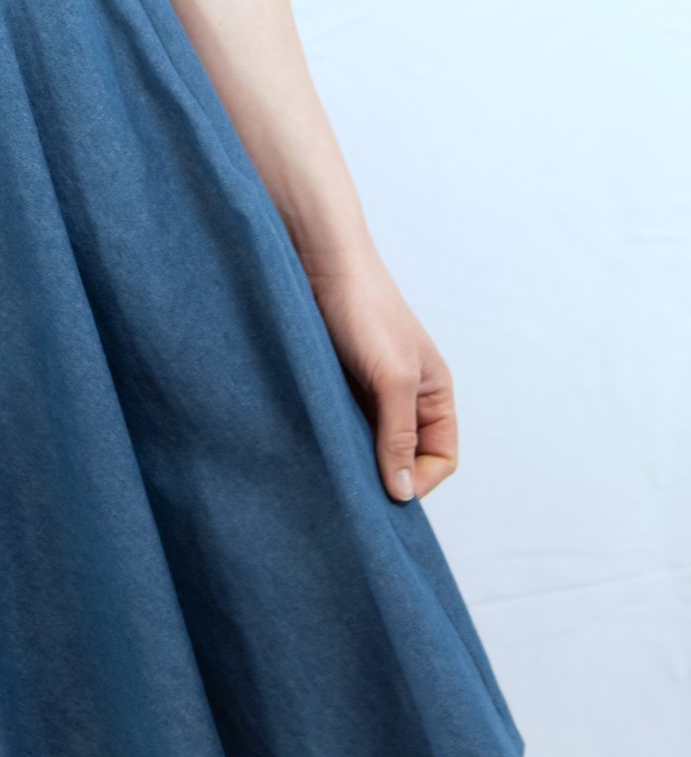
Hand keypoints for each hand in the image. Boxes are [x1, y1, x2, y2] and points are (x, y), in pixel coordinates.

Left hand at [299, 251, 458, 505]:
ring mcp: (370, 391)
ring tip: (332, 469)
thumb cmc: (365, 310)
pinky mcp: (337, 384)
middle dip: (385, 476)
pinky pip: (341, 425)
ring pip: (370, 444)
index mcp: (434, 393)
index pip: (441, 457)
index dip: (420, 480)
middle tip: (355, 492)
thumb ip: (399, 435)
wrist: (319, 262)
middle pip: (405, 456)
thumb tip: (404, 494)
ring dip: (355, 459)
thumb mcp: (392, 377)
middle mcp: (406, 396)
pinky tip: (315, 443)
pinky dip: (333, 438)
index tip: (388, 493)